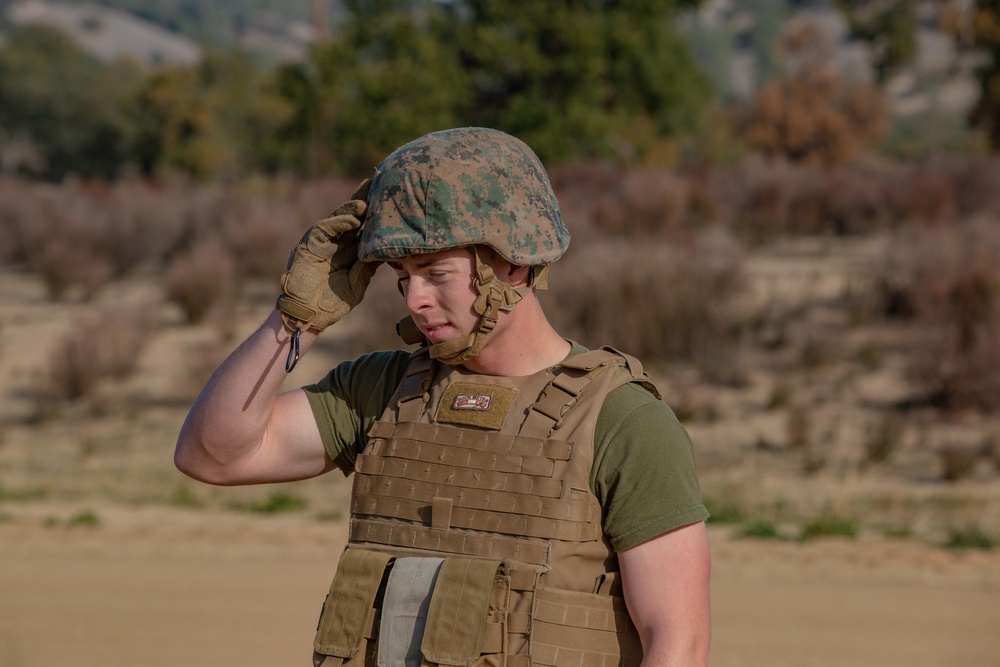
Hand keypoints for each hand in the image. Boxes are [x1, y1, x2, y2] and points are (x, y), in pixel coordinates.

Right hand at [276, 179, 377, 332]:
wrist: (309, 315)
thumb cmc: (333, 303)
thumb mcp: (358, 283)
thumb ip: (368, 266)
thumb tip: (386, 250)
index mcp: (351, 251)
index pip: (366, 227)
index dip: (377, 214)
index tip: (393, 200)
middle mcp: (339, 243)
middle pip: (354, 216)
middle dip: (365, 200)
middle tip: (379, 184)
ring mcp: (324, 242)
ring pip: (339, 219)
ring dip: (353, 209)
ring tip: (368, 201)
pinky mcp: (310, 245)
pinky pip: (325, 229)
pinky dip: (339, 222)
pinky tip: (353, 218)